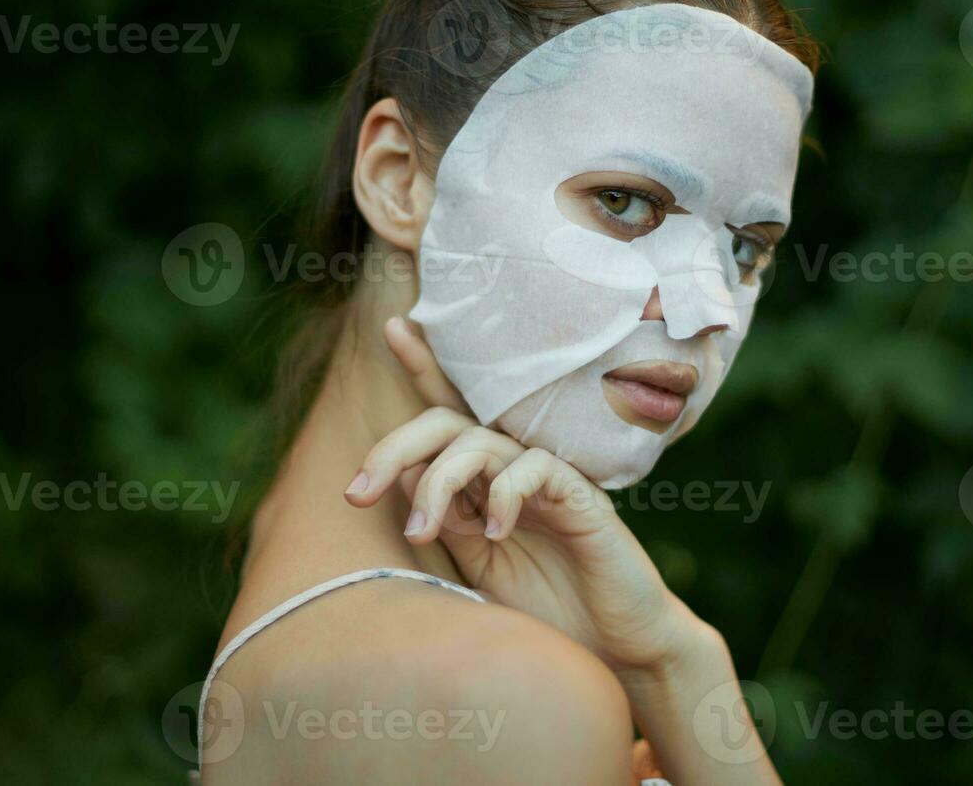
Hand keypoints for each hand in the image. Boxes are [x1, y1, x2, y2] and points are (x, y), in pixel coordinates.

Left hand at [343, 316, 713, 678]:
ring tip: (425, 533)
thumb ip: (446, 518)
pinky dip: (503, 496)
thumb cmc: (549, 606)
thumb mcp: (477, 564)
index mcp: (488, 479)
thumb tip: (398, 477)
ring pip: (479, 442)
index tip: (393, 327)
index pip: (449, 415)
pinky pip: (532, 468)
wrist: (615, 645)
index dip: (424, 366)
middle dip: (395, 448)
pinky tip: (494, 534)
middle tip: (357, 493)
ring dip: (438, 484)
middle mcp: (515, 466)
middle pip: (448, 423)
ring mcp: (549, 476)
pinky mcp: (582, 494)